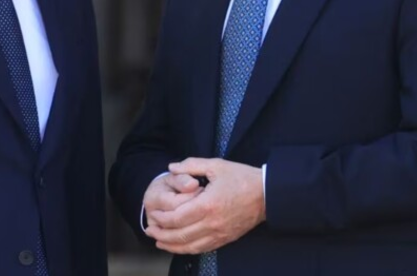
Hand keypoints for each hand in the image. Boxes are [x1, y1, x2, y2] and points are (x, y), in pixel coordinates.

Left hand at [145, 158, 264, 253]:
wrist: (267, 194)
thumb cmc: (242, 178)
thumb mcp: (216, 165)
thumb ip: (191, 165)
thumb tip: (172, 167)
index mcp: (208, 204)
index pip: (177, 217)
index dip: (162, 218)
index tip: (153, 214)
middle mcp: (212, 223)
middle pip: (180, 235)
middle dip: (161, 234)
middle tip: (149, 230)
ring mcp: (219, 233)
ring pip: (190, 246)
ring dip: (171, 245)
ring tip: (158, 241)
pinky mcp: (225, 239)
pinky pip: (202, 249)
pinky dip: (187, 250)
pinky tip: (178, 247)